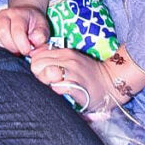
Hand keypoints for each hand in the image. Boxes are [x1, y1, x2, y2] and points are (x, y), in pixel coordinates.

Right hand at [0, 5, 49, 55]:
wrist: (24, 15)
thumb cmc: (33, 24)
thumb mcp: (43, 27)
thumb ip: (41, 35)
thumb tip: (34, 42)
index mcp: (18, 14)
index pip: (17, 29)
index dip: (22, 44)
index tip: (28, 51)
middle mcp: (3, 16)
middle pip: (1, 32)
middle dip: (11, 47)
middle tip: (19, 53)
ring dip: (0, 47)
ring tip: (10, 51)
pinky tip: (0, 49)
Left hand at [29, 44, 144, 112]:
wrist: (111, 83)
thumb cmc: (88, 74)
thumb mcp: (71, 61)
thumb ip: (54, 59)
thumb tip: (34, 58)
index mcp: (64, 52)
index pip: (37, 56)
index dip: (36, 68)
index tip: (43, 75)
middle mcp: (67, 59)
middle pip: (37, 65)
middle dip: (38, 76)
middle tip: (48, 83)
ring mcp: (73, 71)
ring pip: (46, 73)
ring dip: (46, 83)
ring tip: (55, 87)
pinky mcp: (78, 84)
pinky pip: (58, 86)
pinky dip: (57, 91)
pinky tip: (63, 93)